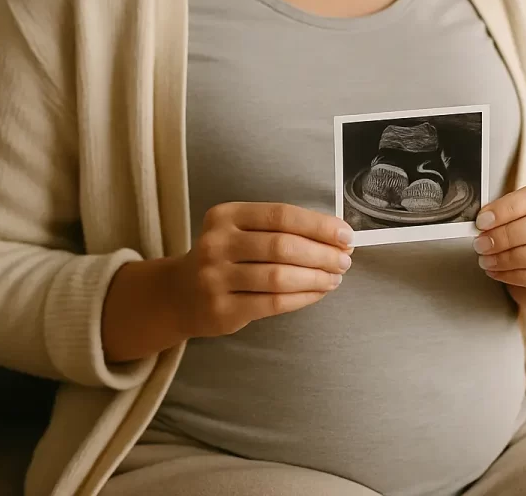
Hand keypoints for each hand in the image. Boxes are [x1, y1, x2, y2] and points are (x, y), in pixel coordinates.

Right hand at [168, 202, 354, 338]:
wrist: (179, 294)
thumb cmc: (225, 256)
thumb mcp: (241, 230)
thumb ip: (281, 229)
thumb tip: (336, 236)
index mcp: (226, 215)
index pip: (281, 215)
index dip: (318, 225)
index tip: (345, 235)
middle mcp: (216, 243)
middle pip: (282, 246)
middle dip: (322, 254)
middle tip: (344, 260)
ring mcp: (215, 278)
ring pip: (280, 277)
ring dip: (316, 278)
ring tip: (335, 277)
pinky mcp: (221, 310)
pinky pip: (273, 303)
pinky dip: (303, 298)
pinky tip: (318, 293)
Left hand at [473, 182, 525, 318]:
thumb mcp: (516, 220)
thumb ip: (503, 215)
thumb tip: (484, 220)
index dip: (507, 208)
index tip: (483, 221)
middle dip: (507, 235)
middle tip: (482, 243)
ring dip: (510, 257)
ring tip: (488, 260)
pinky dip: (517, 276)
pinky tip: (500, 273)